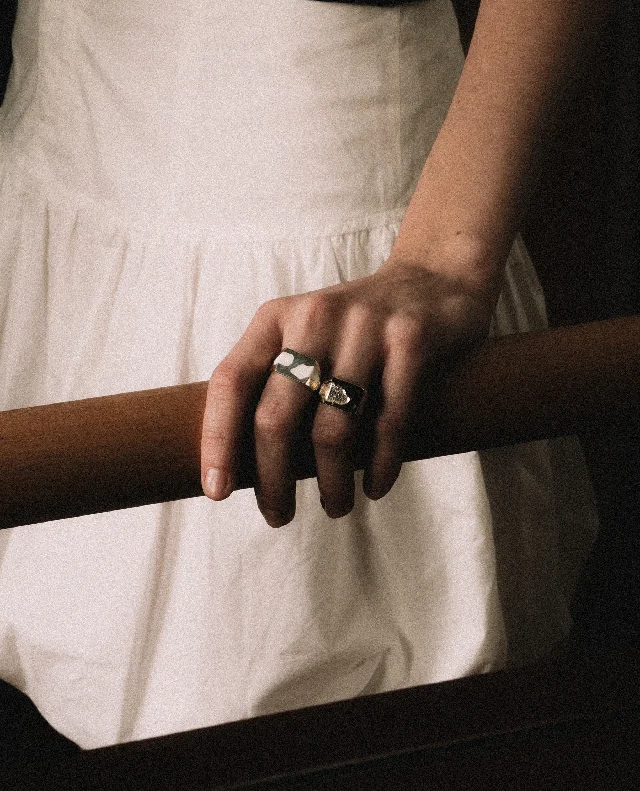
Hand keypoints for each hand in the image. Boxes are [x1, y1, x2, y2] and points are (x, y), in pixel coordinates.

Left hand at [200, 252, 496, 527]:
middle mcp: (314, 317)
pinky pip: (390, 422)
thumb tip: (244, 462)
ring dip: (331, 483)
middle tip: (278, 515)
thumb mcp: (305, 335)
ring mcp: (365, 327)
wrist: (433, 277)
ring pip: (334, 428)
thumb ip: (276, 380)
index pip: (231, 381)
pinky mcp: (411, 341)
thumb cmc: (355, 328)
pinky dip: (379, 465)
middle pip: (277, 416)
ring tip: (334, 507)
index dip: (218, 440)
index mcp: (275, 318)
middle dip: (273, 479)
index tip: (218, 491)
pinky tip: (374, 487)